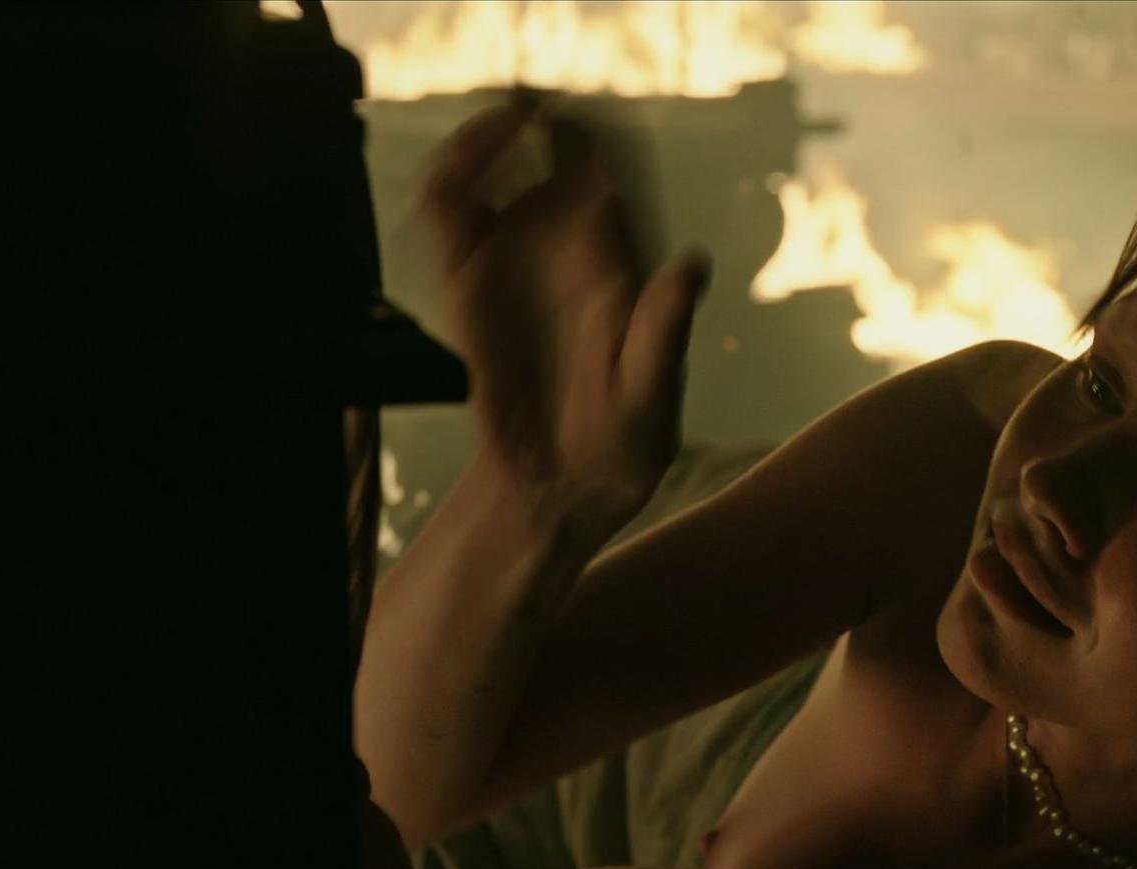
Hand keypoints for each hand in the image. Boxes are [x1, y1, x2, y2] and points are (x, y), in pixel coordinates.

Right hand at [422, 96, 710, 545]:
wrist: (559, 490)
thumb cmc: (624, 449)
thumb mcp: (652, 399)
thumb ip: (665, 330)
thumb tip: (691, 261)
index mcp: (625, 266)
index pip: (614, 174)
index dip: (594, 135)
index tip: (567, 119)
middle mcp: (572, 255)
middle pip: (552, 158)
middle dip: (531, 123)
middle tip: (515, 109)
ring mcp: (521, 269)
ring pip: (498, 178)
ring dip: (484, 148)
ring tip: (481, 141)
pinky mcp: (474, 293)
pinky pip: (454, 225)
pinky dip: (446, 196)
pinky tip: (452, 192)